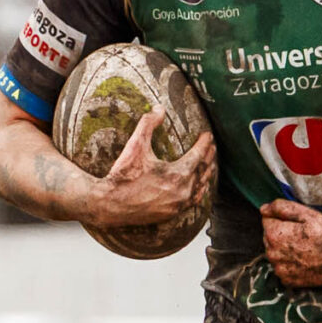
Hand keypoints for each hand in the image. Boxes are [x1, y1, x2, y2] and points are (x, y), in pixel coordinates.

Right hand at [81, 107, 214, 228]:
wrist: (110, 204)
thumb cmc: (123, 175)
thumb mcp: (135, 145)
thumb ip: (148, 124)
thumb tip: (160, 108)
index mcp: (177, 173)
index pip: (198, 155)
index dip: (204, 143)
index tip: (207, 134)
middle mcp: (182, 191)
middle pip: (202, 170)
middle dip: (208, 157)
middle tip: (211, 146)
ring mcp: (178, 205)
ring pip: (200, 187)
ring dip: (206, 174)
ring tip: (209, 165)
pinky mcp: (171, 214)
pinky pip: (192, 201)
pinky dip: (198, 192)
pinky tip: (199, 188)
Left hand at [260, 199, 321, 287]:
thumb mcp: (309, 215)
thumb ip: (283, 208)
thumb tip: (263, 209)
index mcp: (275, 235)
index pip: (267, 219)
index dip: (283, 218)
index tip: (298, 222)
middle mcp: (272, 254)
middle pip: (269, 237)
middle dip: (281, 233)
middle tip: (304, 235)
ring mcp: (279, 269)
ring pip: (275, 252)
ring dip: (284, 249)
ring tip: (305, 248)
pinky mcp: (286, 280)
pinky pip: (282, 267)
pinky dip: (289, 263)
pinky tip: (304, 260)